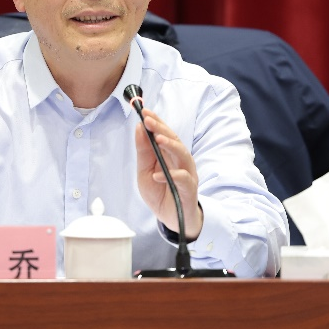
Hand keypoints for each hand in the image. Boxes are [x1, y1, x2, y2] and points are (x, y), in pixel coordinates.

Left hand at [133, 107, 202, 238]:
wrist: (172, 218)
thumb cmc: (160, 193)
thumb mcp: (144, 172)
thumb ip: (143, 152)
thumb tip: (139, 128)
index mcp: (169, 154)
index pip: (164, 133)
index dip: (156, 121)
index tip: (144, 111)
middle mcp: (180, 161)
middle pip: (174, 140)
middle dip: (161, 128)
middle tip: (148, 120)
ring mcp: (187, 174)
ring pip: (183, 155)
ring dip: (170, 145)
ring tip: (157, 139)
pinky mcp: (189, 189)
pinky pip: (183, 180)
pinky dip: (172, 176)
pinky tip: (158, 175)